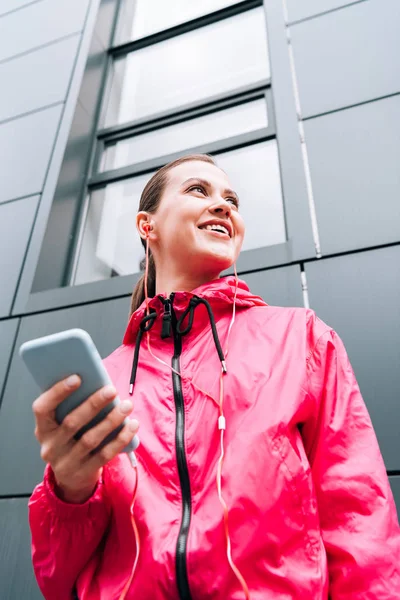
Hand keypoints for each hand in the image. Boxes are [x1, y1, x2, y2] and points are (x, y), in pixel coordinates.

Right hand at [32, 375, 138, 502]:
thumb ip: (72, 407)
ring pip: (90, 439)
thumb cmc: (70, 439)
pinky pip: (105, 454)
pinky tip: (132, 425)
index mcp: (42, 429)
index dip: (58, 392)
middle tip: (112, 390)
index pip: (42, 409)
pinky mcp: (84, 473)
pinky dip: (120, 438)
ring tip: (126, 406)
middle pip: (72, 423)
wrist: (71, 478)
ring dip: (111, 420)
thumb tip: (97, 384)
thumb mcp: (62, 425)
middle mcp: (50, 447)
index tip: (77, 378)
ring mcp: (66, 462)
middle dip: (94, 404)